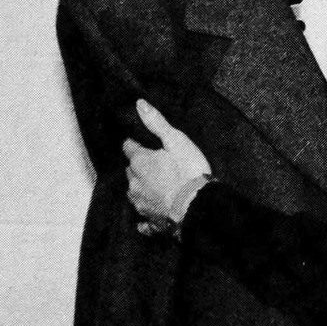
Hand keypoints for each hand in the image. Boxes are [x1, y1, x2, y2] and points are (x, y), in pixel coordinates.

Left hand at [123, 100, 210, 233]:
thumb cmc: (187, 170)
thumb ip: (156, 122)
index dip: (135, 143)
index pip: (128, 147)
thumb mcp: (175, 140)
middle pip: (130, 170)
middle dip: (138, 165)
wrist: (197, 206)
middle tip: (153, 161)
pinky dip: (145, 215)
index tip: (141, 141)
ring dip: (141, 187)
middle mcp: (134, 183)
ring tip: (154, 183)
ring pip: (134, 192)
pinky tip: (146, 217)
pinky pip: (143, 219)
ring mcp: (141, 204)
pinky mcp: (151, 221)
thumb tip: (139, 104)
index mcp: (139, 162)